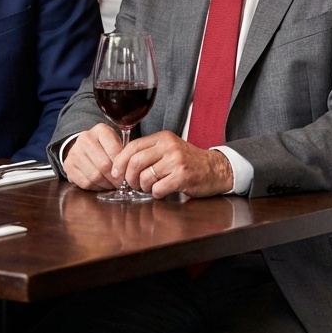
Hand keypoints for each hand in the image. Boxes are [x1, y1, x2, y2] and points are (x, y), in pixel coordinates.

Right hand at [63, 122, 122, 190]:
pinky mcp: (68, 165)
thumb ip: (123, 152)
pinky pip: (85, 183)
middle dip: (114, 178)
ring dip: (106, 184)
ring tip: (111, 184)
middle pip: (104, 165)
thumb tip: (126, 171)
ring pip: (94, 176)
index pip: (114, 150)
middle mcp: (85, 138)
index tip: (126, 174)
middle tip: (120, 184)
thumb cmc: (105, 146)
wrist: (84, 146)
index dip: (121, 166)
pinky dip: (95, 187)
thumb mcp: (116, 142)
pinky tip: (101, 185)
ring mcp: (74, 152)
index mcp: (100, 130)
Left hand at [111, 131, 233, 198]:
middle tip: (133, 185)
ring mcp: (176, 161)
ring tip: (151, 187)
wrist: (215, 169)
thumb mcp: (168, 149)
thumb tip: (121, 165)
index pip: (132, 146)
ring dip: (144, 187)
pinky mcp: (183, 176)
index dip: (120, 161)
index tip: (116, 172)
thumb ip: (148, 152)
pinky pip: (158, 189)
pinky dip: (157, 194)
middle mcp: (169, 146)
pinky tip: (163, 191)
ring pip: (145, 177)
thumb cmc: (188, 162)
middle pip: (135, 162)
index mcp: (162, 138)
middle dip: (129, 178)